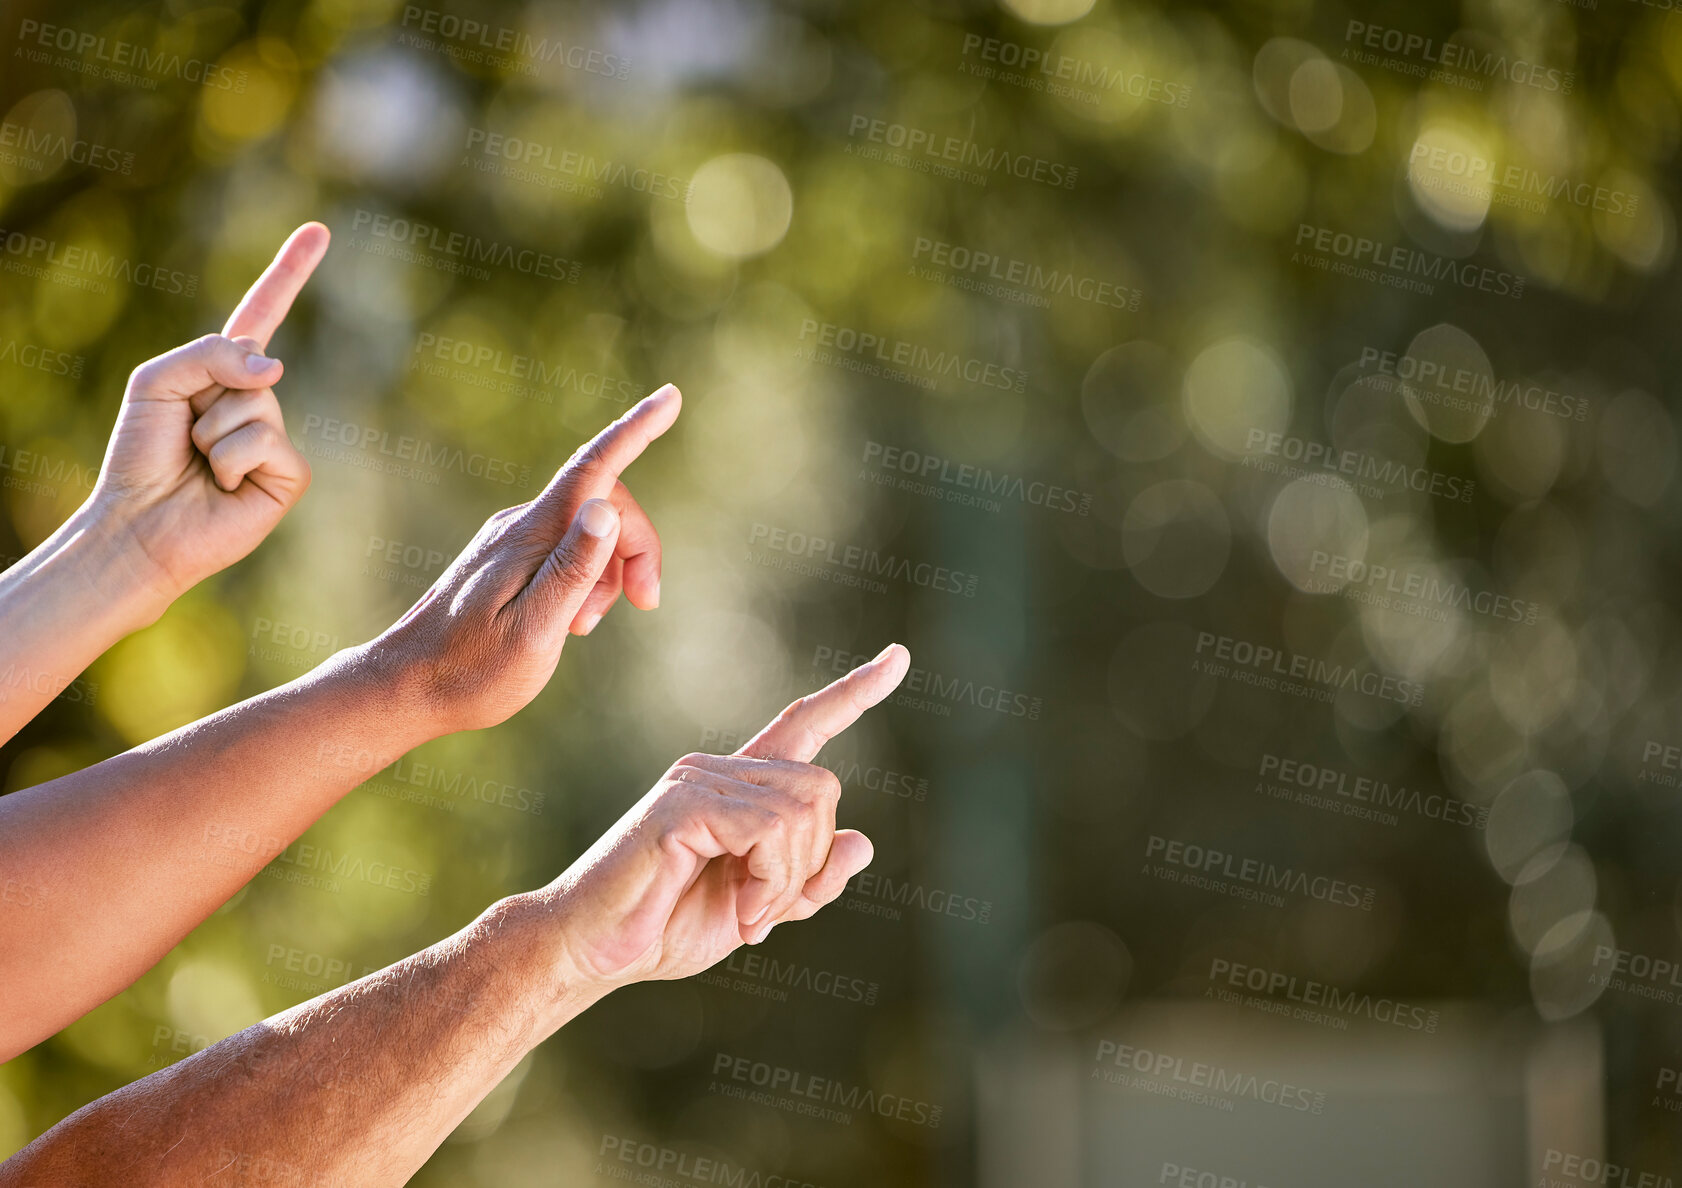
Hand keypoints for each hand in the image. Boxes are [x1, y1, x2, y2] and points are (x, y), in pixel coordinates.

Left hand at [89, 223, 329, 605]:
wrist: (138, 524)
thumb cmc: (139, 455)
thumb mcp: (157, 381)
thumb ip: (210, 355)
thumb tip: (276, 368)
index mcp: (223, 374)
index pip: (263, 313)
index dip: (290, 273)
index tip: (321, 231)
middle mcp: (256, 401)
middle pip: (252, 366)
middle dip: (206, 396)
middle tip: (184, 437)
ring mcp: (276, 439)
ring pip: (257, 406)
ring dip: (213, 434)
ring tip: (198, 465)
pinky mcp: (289, 477)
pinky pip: (269, 444)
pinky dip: (233, 462)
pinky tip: (222, 486)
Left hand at [370, 384, 679, 733]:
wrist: (404, 687)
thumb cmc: (471, 671)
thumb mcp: (534, 631)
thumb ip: (572, 570)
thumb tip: (606, 509)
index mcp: (531, 536)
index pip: (595, 468)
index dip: (636, 430)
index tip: (671, 396)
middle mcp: (520, 524)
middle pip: (606, 505)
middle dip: (637, 548)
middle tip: (647, 604)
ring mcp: (512, 539)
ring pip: (590, 531)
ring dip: (609, 574)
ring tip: (585, 627)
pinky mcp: (508, 558)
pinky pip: (567, 549)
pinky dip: (586, 579)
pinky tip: (571, 621)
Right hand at [538, 643, 910, 989]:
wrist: (592, 952)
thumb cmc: (665, 926)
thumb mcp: (758, 909)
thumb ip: (807, 882)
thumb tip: (863, 842)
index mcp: (739, 787)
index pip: (805, 724)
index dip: (854, 694)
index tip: (899, 658)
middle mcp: (719, 770)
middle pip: (822, 788)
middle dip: (810, 863)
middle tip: (765, 911)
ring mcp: (698, 780)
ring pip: (802, 812)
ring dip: (787, 882)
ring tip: (746, 915)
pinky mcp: (682, 804)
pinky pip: (768, 829)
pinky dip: (768, 882)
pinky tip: (740, 913)